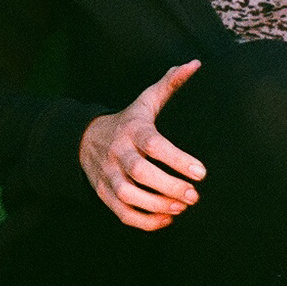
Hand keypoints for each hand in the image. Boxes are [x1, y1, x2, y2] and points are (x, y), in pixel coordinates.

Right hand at [79, 60, 205, 230]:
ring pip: (128, 195)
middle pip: (140, 172)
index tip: (202, 172)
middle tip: (194, 196)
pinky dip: (144, 221)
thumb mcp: (145, 101)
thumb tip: (195, 64)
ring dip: (157, 205)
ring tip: (181, 207)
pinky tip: (166, 218)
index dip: (177, 159)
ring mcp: (108, 173)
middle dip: (169, 186)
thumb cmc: (128, 120)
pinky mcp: (104, 193)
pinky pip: (122, 212)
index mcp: (131, 128)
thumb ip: (170, 84)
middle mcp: (117, 151)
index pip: (153, 144)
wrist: (84, 138)